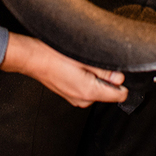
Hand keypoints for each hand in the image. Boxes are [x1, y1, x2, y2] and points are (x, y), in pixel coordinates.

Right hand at [0, 33, 127, 106]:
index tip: (117, 70)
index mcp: (90, 92)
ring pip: (98, 90)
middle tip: (94, 63)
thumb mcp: (85, 58)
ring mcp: (75, 99)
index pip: (120, 95)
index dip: (122, 82)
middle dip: (108, 78)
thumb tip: (120, 77)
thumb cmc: (54, 55)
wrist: (32, 58)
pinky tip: (76, 68)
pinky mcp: (70, 95)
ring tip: (83, 64)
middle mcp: (83, 100)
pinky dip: (86, 80)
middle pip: (109, 92)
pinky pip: (87, 89)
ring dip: (96, 78)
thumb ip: (105, 70)